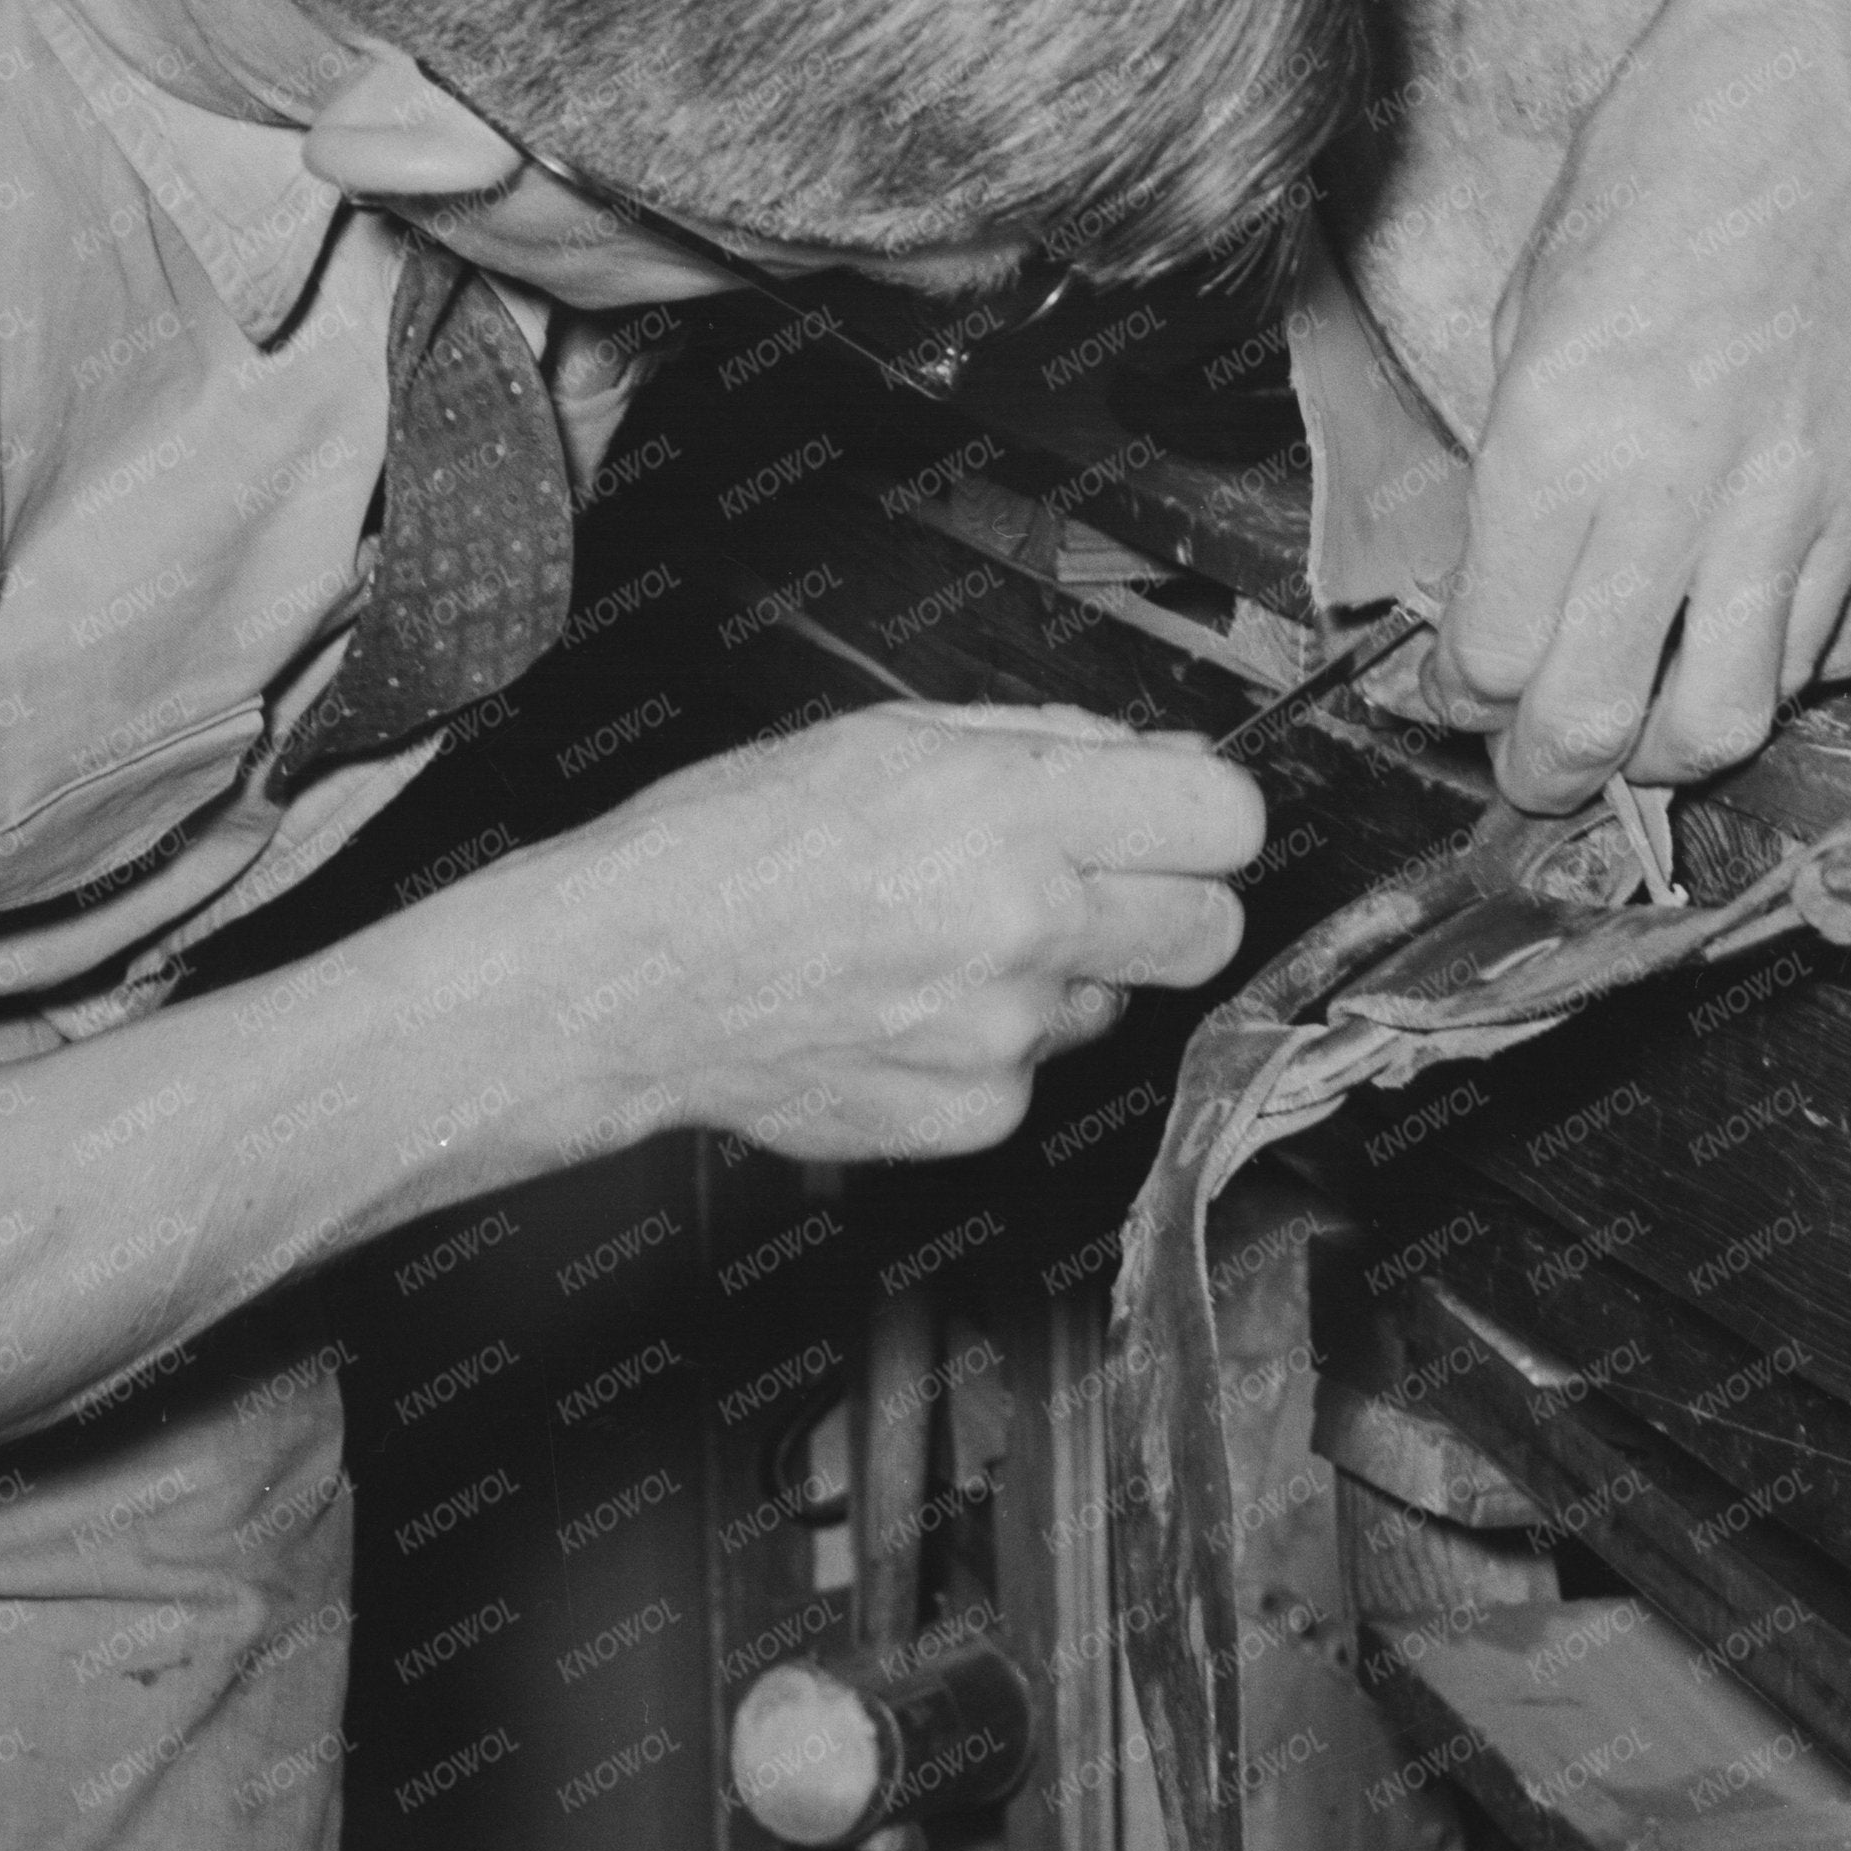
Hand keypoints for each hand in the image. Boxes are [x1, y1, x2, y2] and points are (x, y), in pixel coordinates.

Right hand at [545, 701, 1264, 1160]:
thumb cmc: (727, 845)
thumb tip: (1141, 753)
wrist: (625, 977)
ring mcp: (1005, 1032)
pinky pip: (1032, 1073)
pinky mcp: (973, 1114)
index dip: (1204, 813)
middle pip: (1212, 930)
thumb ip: (1038, 743)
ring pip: (1114, 1004)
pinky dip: (989, 1044)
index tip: (1176, 813)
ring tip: (946, 939)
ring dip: (1063, 973)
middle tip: (1100, 883)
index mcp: (1013, 810)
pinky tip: (907, 1004)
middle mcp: (1026, 924)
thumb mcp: (887, 735)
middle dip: (1173, 902)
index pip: (1224, 819)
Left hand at [1429, 0, 1850, 806]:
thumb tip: (1493, 577)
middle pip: (1597, 717)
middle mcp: (1672, 490)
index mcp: (1559, 434)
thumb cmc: (1652, 169)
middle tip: (1523, 774)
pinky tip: (1711, 659)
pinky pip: (1807, 647)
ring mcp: (1785, 503)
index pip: (1495, 648)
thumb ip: (1514, 459)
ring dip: (1656, 758)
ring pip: (1722, 720)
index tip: (1451, 689)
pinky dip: (1750, 679)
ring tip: (1625, 743)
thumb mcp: (1528, 305)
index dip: (1459, 694)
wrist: (1820, 100)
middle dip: (1542, 773)